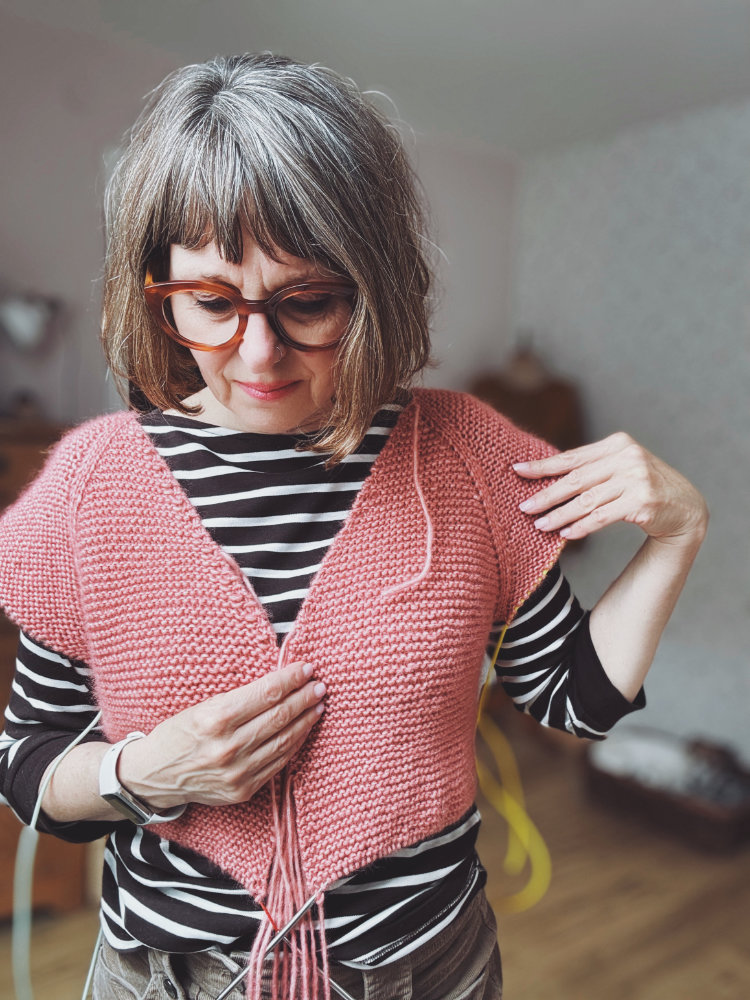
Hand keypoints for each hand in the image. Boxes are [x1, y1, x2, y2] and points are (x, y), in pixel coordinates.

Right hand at [118, 661, 325, 810]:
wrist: (155, 775)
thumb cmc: (179, 733)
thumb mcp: (202, 706)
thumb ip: (240, 698)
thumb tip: (278, 683)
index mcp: (216, 718)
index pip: (266, 694)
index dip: (291, 679)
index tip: (306, 669)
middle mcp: (228, 747)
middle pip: (279, 716)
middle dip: (304, 698)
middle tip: (319, 685)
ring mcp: (237, 772)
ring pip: (284, 741)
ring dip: (305, 721)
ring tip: (317, 705)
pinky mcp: (243, 790)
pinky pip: (277, 764)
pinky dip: (294, 744)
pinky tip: (302, 730)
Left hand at [513, 432, 708, 545]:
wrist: (686, 507)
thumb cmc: (644, 487)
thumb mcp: (621, 468)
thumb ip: (592, 469)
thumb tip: (547, 478)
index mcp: (617, 444)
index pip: (572, 457)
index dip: (544, 466)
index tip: (518, 471)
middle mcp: (627, 457)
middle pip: (576, 479)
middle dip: (547, 495)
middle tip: (524, 507)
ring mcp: (636, 479)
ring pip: (586, 500)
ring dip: (560, 515)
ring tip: (539, 525)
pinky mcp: (642, 501)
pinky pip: (602, 516)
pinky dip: (582, 526)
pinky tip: (565, 534)